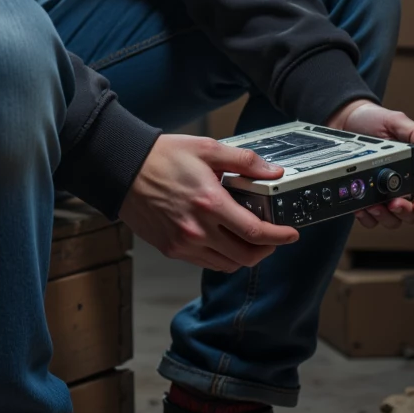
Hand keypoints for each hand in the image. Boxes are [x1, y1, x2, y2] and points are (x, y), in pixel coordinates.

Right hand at [119, 131, 299, 271]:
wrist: (123, 169)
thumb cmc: (161, 157)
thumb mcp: (206, 148)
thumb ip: (243, 161)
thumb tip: (272, 171)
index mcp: (210, 203)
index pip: (255, 232)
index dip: (280, 236)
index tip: (291, 233)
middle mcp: (198, 229)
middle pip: (246, 256)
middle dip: (266, 250)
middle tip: (273, 238)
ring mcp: (183, 243)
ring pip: (227, 264)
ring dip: (244, 255)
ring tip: (248, 239)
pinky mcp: (171, 249)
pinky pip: (206, 263)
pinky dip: (221, 257)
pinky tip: (223, 240)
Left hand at [328, 99, 413, 229]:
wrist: (344, 120)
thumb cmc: (373, 120)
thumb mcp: (396, 121)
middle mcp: (405, 183)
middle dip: (406, 211)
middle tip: (393, 203)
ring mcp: (386, 193)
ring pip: (395, 219)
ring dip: (386, 217)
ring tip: (373, 205)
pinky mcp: (368, 197)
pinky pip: (372, 218)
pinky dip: (368, 217)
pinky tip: (361, 206)